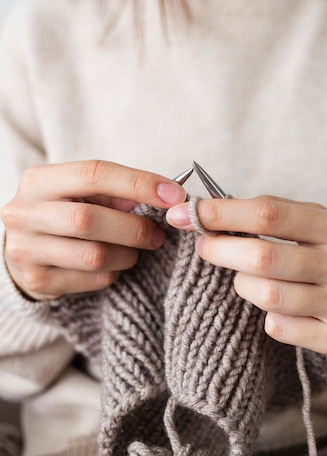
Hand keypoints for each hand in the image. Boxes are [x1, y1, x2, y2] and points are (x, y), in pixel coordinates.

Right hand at [1, 160, 185, 299]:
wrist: (25, 248)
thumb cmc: (64, 214)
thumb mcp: (82, 194)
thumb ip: (116, 192)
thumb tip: (163, 197)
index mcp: (38, 181)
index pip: (93, 174)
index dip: (138, 183)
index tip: (174, 195)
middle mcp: (24, 213)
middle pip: (89, 219)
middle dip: (134, 228)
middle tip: (158, 234)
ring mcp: (26, 250)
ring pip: (93, 255)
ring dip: (127, 254)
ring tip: (133, 250)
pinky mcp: (37, 281)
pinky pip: (93, 278)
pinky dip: (113, 272)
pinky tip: (112, 265)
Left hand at [166, 196, 326, 359]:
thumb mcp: (318, 224)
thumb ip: (272, 216)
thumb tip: (208, 212)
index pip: (269, 213)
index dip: (222, 213)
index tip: (189, 212)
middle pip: (263, 258)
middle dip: (221, 251)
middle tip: (205, 246)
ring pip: (267, 296)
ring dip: (244, 285)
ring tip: (247, 278)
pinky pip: (279, 327)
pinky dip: (267, 316)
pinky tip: (278, 307)